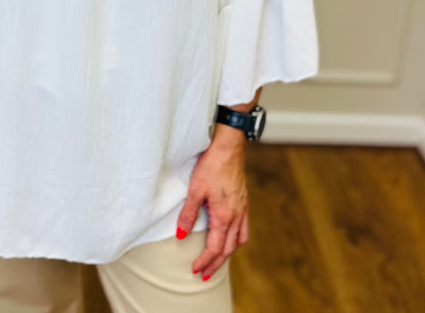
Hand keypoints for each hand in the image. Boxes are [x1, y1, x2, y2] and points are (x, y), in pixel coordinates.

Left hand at [176, 134, 248, 278]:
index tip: (195, 269)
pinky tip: (230, 236)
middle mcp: (236, 216)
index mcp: (224, 216)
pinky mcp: (243, 202)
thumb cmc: (211, 166)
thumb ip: (188, 214)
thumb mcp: (195, 190)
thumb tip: (180, 235)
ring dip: (227, 254)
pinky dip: (237, 239)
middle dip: (215, 264)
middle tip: (204, 274)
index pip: (215, 248)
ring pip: (238, 241)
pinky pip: (244, 229)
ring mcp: (242, 209)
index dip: (205, 261)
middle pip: (228, 249)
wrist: (229, 148)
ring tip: (217, 260)